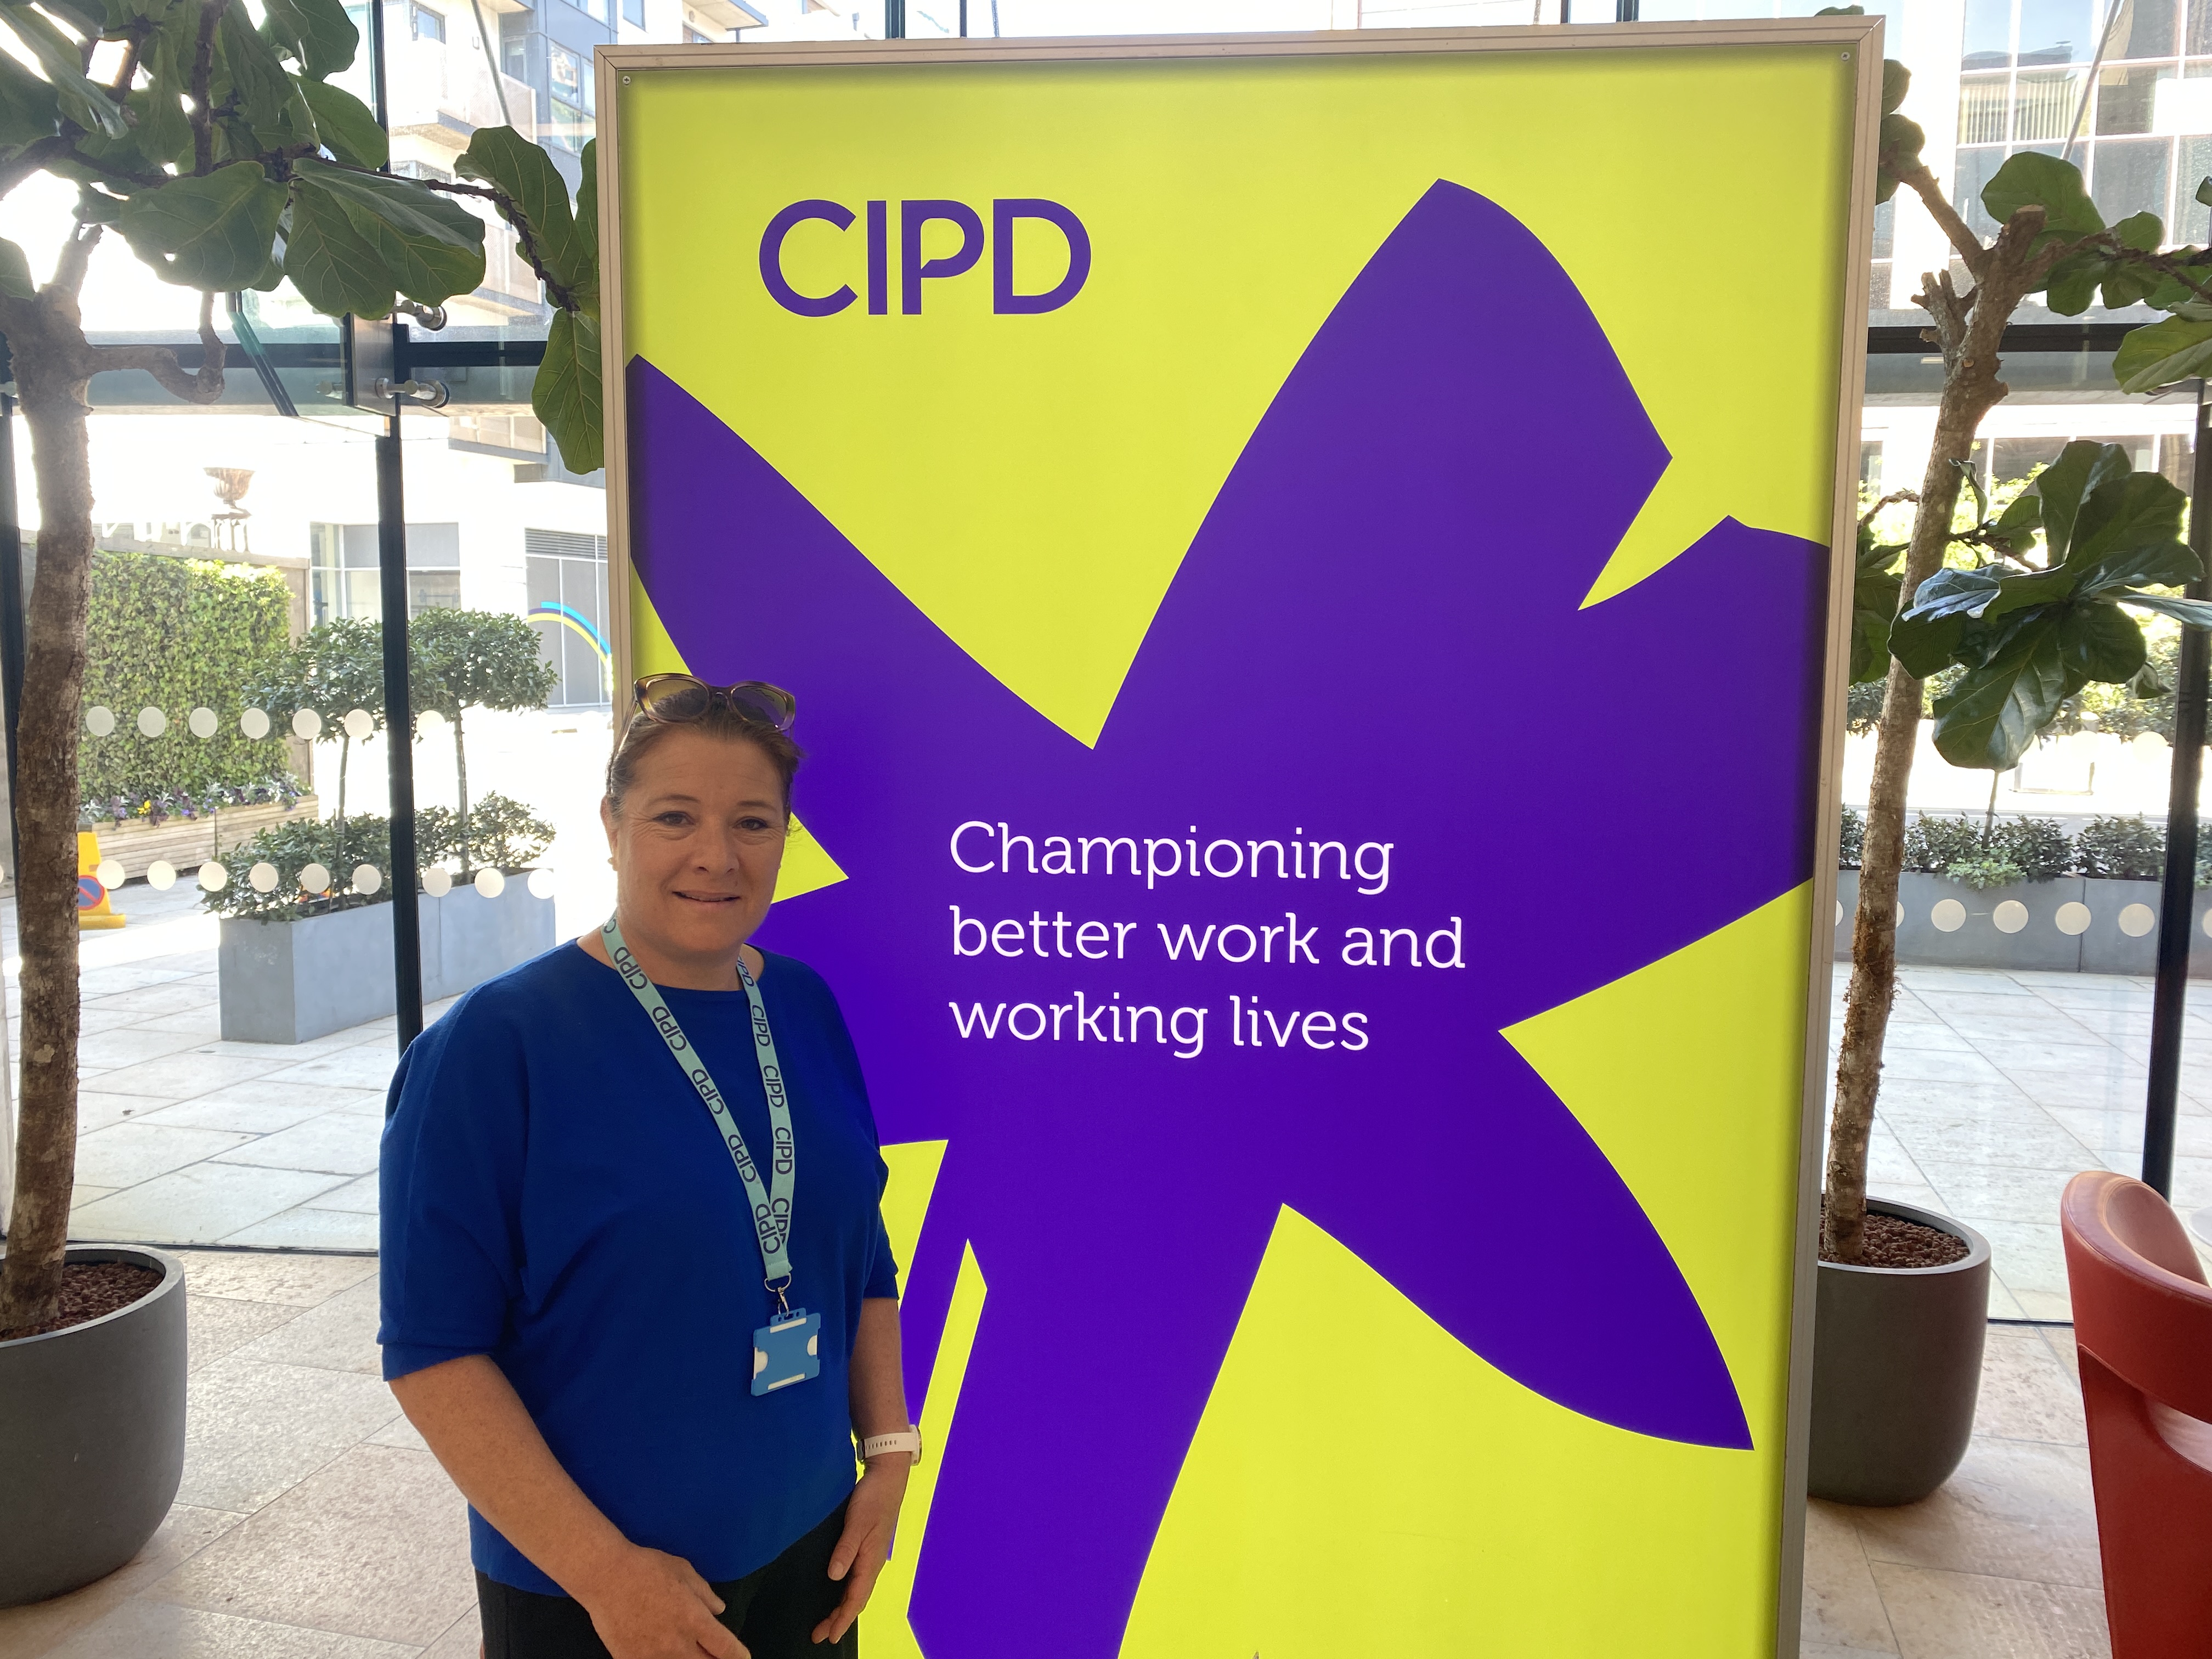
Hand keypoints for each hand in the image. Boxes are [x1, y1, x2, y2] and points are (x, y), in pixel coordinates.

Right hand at [578, 1544, 746, 1658]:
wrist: (605, 1576)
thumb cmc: (647, 1568)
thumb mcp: (684, 1572)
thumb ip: (705, 1594)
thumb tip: (719, 1610)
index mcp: (694, 1620)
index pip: (727, 1649)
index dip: (739, 1657)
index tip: (742, 1658)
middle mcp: (677, 1644)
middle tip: (715, 1653)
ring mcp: (652, 1656)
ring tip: (689, 1651)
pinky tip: (664, 1653)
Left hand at [812, 1460, 911, 1645]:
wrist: (887, 1479)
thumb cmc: (873, 1498)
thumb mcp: (857, 1522)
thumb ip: (845, 1549)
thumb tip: (834, 1576)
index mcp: (871, 1560)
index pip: (856, 1598)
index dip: (842, 1618)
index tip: (830, 1636)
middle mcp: (872, 1563)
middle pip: (855, 1599)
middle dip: (839, 1619)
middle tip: (819, 1635)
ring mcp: (870, 1556)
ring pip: (856, 1591)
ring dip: (841, 1608)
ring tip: (825, 1623)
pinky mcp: (866, 1548)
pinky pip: (856, 1579)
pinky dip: (846, 1593)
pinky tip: (836, 1592)